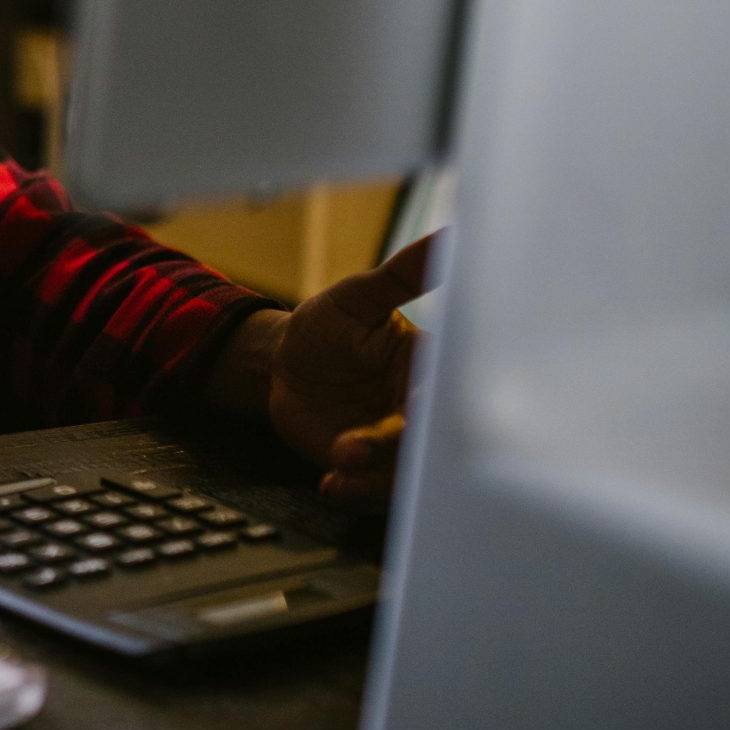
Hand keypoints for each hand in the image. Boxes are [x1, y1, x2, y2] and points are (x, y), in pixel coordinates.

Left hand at [213, 233, 439, 508]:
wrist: (281, 363)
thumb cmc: (328, 325)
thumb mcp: (358, 296)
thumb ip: (402, 276)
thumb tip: (448, 236)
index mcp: (426, 370)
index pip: (444, 390)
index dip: (435, 402)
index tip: (417, 405)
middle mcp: (415, 412)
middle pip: (423, 441)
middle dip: (398, 448)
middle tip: (362, 446)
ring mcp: (390, 445)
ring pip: (399, 474)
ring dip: (373, 477)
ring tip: (338, 468)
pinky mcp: (362, 469)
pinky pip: (367, 490)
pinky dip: (352, 492)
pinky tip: (330, 484)